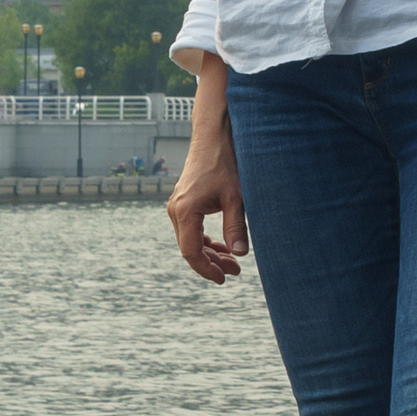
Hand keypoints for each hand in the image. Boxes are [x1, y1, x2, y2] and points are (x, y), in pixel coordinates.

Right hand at [168, 111, 248, 281]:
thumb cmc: (225, 163)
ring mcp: (177, 206)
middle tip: (236, 271)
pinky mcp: (183, 203)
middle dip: (212, 263)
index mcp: (185, 211)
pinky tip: (222, 246)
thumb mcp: (236, 197)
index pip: (191, 252)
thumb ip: (236, 226)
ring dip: (210, 253)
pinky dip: (205, 240)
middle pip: (190, 248)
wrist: (214, 137)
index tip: (224, 278)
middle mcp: (176, 210)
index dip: (207, 269)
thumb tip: (241, 254)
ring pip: (190, 240)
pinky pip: (191, 229)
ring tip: (233, 262)